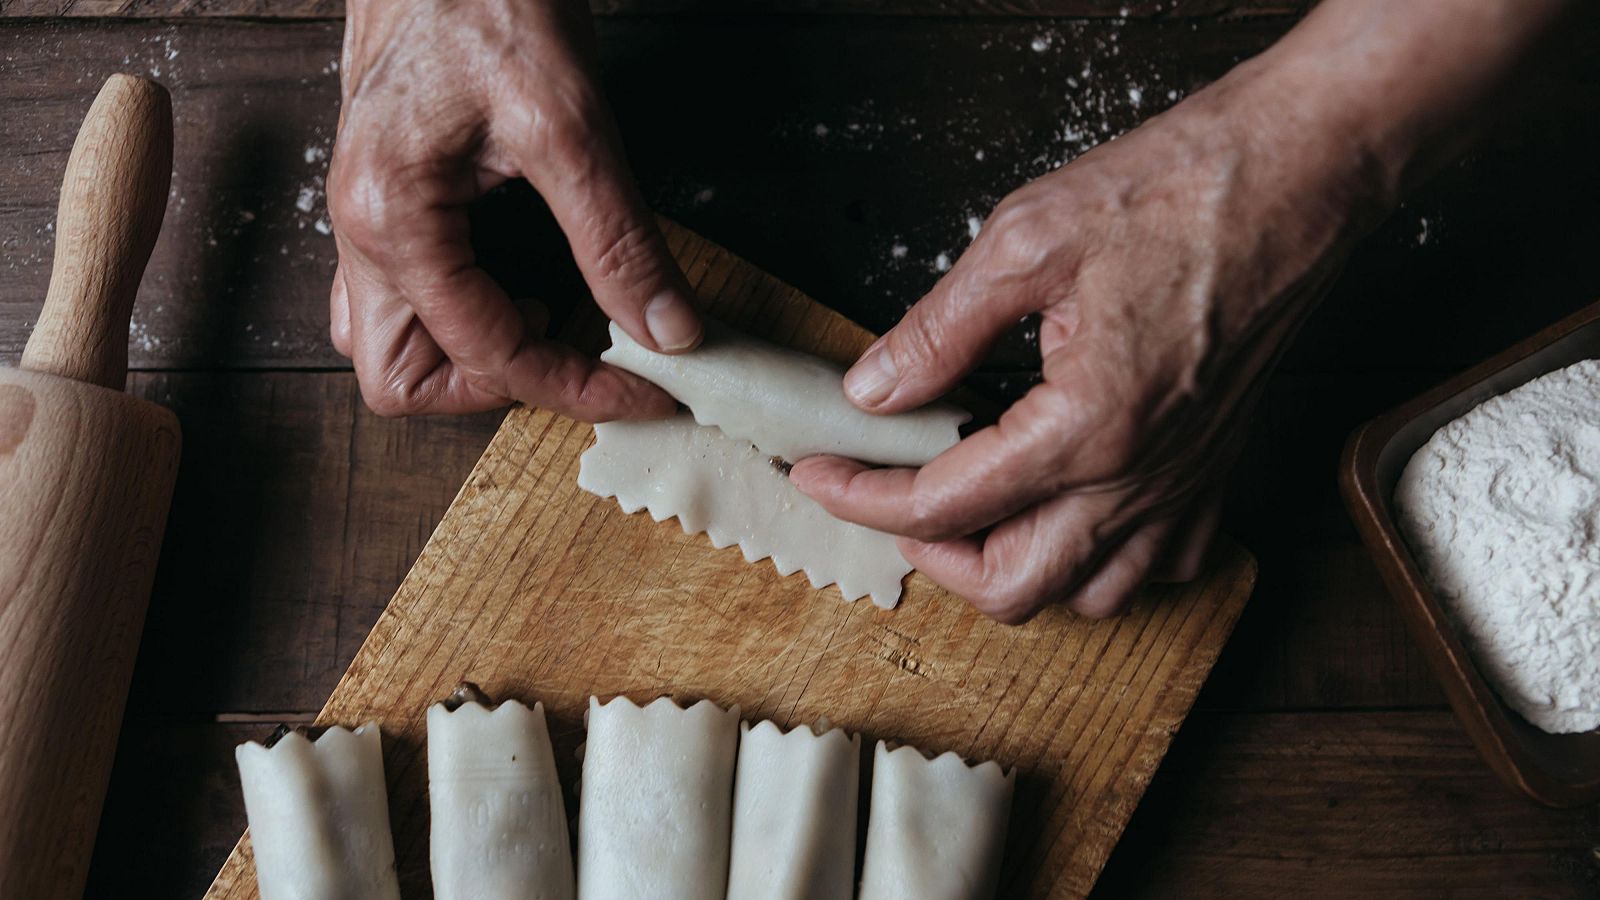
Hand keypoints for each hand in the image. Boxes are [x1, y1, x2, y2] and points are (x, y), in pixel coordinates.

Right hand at [326, 0, 699, 419]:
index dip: (578, 385)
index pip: (488, 353)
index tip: (648, 387)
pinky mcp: (384, 199)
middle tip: (578, 357)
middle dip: (496, 388)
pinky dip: (462, 316)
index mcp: (391, 217)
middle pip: (402, 380)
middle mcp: (359, 230)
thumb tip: (667, 329)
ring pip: (390, 346)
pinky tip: (520, 284)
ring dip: (470, 358)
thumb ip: (617, 239)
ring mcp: (362, 218)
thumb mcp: (570, 123)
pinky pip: (402, 297)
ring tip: (550, 321)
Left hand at [791, 56, 1384, 622]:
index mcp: (1085, 426)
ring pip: (1089, 595)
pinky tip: (1071, 507)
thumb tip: (874, 388)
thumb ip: (939, 330)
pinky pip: (1160, 565)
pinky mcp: (1219, 470)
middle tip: (892, 500)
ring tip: (973, 511)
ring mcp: (1188, 483)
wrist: (1299, 173)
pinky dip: (1103, 560)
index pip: (944, 505)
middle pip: (1012, 589)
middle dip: (932, 558)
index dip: (863, 496)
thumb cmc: (1179, 192)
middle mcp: (1140, 478)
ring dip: (1017, 570)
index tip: (821, 475)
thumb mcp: (1027, 240)